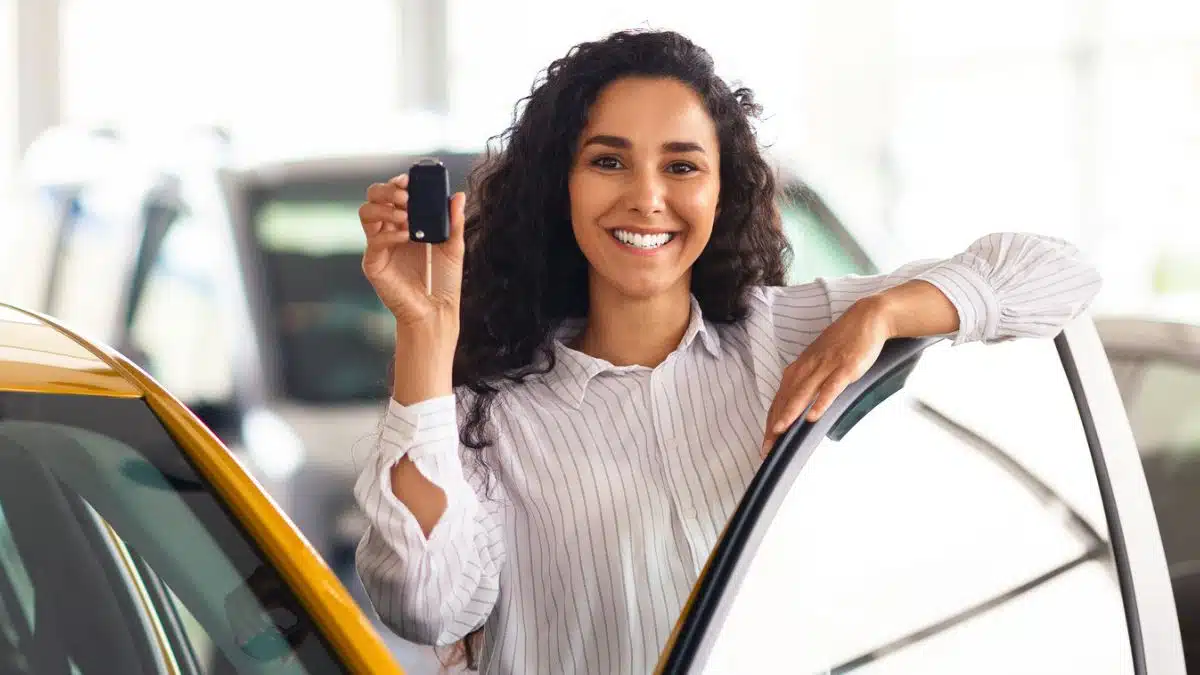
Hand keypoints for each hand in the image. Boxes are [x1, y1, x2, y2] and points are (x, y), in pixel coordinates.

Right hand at [359, 174, 466, 327]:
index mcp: (405, 224)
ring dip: (385, 208)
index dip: (396, 183)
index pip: (392, 195)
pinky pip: (374, 241)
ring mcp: (379, 246)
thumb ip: (454, 221)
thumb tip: (458, 195)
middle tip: (406, 196)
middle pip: (373, 197)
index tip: (409, 180)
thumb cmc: (443, 281)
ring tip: (406, 215)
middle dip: (387, 190)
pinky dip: (390, 234)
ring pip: (366, 213)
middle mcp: (389, 231)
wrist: (436, 310)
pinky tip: (407, 235)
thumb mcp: (453, 247)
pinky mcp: (374, 263)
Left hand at [761, 297, 894, 456]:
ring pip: (803, 393)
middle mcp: (808, 367)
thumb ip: (810, 379)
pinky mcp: (845, 367)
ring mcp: (826, 366)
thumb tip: (802, 402)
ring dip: (790, 412)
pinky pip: (830, 387)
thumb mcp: (820, 360)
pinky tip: (812, 415)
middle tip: (766, 446)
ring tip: (779, 431)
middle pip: (786, 398)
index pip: (780, 398)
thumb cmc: (844, 341)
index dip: (771, 420)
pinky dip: (820, 401)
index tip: (765, 441)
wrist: (867, 319)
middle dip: (774, 424)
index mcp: (800, 367)